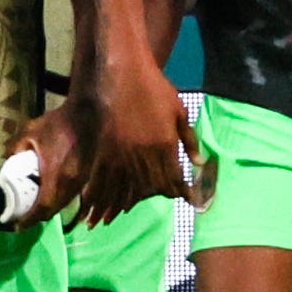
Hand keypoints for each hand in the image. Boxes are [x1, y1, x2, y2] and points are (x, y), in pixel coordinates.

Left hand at [8, 104, 88, 228]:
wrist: (88, 115)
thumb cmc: (58, 124)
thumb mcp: (30, 132)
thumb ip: (15, 148)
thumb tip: (5, 159)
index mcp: (55, 175)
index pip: (42, 207)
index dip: (29, 219)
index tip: (17, 226)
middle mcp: (71, 183)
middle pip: (54, 209)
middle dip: (38, 217)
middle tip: (23, 218)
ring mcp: (82, 181)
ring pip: (65, 204)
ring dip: (50, 210)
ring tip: (35, 210)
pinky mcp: (87, 176)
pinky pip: (73, 196)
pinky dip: (61, 201)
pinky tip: (51, 196)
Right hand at [76, 61, 194, 223]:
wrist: (124, 71)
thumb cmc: (155, 88)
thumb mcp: (180, 111)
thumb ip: (189, 139)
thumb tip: (200, 162)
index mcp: (164, 144)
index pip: (172, 177)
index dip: (176, 190)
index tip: (179, 198)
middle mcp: (143, 152)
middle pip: (146, 186)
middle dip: (144, 200)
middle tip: (137, 209)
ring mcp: (121, 150)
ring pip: (120, 185)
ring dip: (114, 204)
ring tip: (107, 220)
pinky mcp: (104, 144)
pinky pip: (101, 174)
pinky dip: (96, 190)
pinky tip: (92, 202)